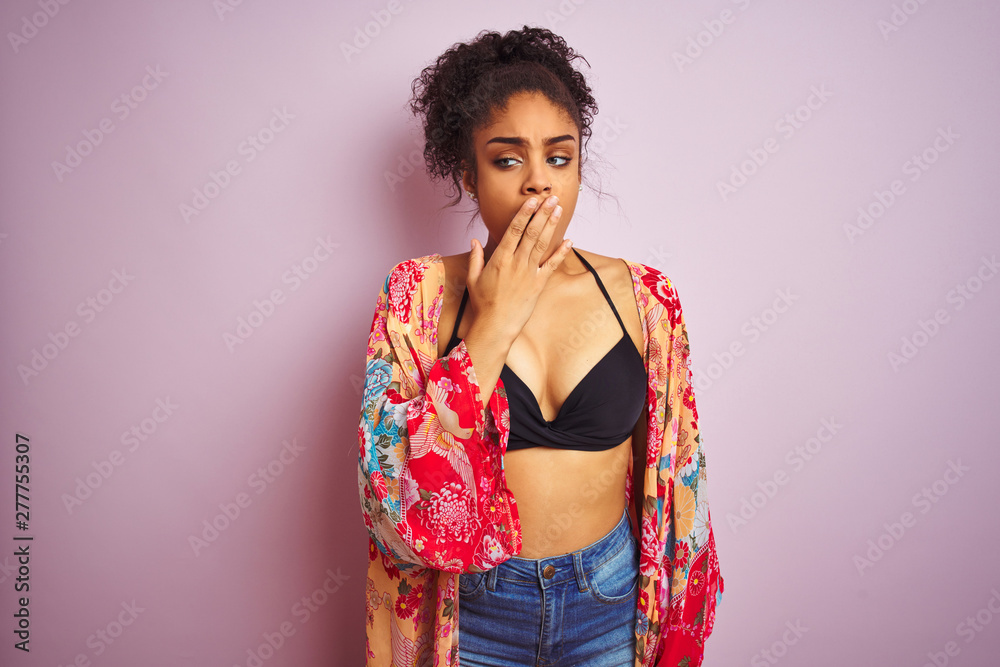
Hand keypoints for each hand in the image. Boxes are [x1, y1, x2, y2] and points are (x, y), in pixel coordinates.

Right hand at [465, 195, 572, 339]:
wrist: (496, 325)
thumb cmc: (483, 303)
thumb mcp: (473, 278)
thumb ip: (475, 257)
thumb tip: (473, 240)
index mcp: (500, 259)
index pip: (514, 230)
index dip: (524, 214)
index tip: (532, 201)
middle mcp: (516, 263)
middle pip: (531, 233)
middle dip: (542, 213)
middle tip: (551, 198)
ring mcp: (529, 273)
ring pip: (542, 244)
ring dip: (551, 226)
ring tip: (558, 210)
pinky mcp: (538, 284)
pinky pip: (552, 265)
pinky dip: (561, 253)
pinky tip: (569, 241)